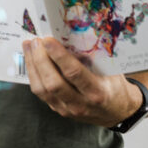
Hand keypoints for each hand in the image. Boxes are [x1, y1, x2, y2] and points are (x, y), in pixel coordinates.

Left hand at [22, 37, 141, 127]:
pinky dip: (34, 75)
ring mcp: (68, 110)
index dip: (58, 56)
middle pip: (53, 83)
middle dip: (40, 59)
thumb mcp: (110, 70)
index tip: (48, 40)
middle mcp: (81, 104)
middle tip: (35, 41)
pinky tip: (32, 61)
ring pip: (42, 90)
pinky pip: (41, 93)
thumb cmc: (114, 85)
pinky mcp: (59, 110)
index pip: (73, 73)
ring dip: (32, 66)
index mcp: (97, 92)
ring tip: (29, 47)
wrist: (118, 111)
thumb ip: (93, 57)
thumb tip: (69, 36)